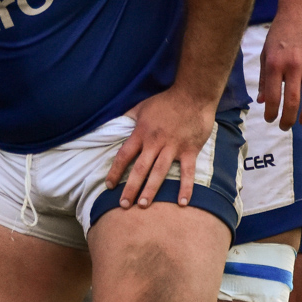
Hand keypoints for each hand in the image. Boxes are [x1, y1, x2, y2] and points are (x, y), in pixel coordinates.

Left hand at [105, 87, 215, 208]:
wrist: (192, 96)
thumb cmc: (165, 101)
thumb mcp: (141, 106)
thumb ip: (128, 117)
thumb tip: (114, 125)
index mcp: (141, 133)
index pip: (124, 155)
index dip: (115, 171)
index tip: (109, 186)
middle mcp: (155, 143)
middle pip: (140, 169)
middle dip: (131, 188)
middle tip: (124, 206)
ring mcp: (173, 147)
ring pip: (159, 172)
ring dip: (151, 190)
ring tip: (143, 205)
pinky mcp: (189, 150)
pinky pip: (187, 172)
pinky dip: (185, 188)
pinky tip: (181, 203)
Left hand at [257, 8, 301, 128]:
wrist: (301, 10)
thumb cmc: (279, 33)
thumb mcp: (266, 52)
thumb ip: (265, 78)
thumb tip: (262, 101)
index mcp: (274, 63)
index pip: (272, 96)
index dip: (271, 112)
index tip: (270, 120)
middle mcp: (293, 65)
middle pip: (292, 101)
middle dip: (287, 119)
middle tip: (285, 127)